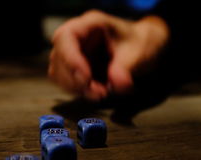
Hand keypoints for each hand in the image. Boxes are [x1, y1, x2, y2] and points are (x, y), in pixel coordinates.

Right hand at [48, 10, 169, 100]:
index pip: (66, 37)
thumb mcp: (138, 53)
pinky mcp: (74, 68)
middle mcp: (77, 37)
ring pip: (58, 73)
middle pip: (58, 58)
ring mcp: (73, 53)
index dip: (71, 60)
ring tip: (102, 93)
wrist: (142, 48)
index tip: (86, 79)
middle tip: (100, 93)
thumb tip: (117, 85)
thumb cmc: (139, 42)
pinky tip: (98, 93)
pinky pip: (66, 82)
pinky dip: (79, 91)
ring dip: (76, 88)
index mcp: (91, 24)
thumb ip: (125, 68)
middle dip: (75, 80)